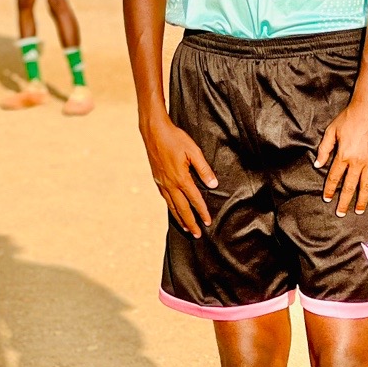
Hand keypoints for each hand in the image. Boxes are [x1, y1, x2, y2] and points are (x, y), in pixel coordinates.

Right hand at [142, 113, 217, 237]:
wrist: (153, 131)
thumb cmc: (175, 139)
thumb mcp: (193, 151)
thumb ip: (204, 169)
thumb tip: (213, 184)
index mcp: (181, 178)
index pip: (195, 200)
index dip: (202, 212)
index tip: (208, 222)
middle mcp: (170, 184)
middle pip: (181, 209)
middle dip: (190, 223)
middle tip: (197, 234)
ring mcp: (162, 183)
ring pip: (171, 206)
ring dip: (180, 219)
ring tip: (187, 228)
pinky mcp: (157, 179)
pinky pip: (165, 198)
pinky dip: (171, 208)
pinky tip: (174, 210)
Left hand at [315, 95, 367, 216]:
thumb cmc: (349, 117)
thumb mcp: (332, 131)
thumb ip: (324, 149)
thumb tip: (317, 164)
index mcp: (344, 155)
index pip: (335, 178)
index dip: (330, 190)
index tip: (327, 199)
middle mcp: (358, 161)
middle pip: (350, 187)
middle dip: (344, 202)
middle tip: (341, 214)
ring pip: (366, 186)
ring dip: (362, 200)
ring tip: (359, 211)